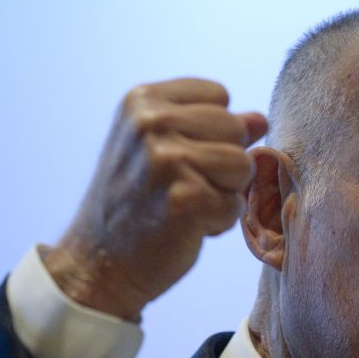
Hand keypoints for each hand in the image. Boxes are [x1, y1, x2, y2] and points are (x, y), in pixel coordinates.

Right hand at [44, 78, 267, 320]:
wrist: (98, 263)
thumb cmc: (136, 204)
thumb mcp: (163, 150)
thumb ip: (211, 128)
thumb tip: (259, 119)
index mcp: (142, 100)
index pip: (218, 95)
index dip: (212, 131)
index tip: (176, 159)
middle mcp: (150, 122)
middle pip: (235, 129)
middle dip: (220, 164)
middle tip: (178, 187)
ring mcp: (166, 160)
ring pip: (242, 165)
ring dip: (223, 193)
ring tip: (185, 205)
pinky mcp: (185, 199)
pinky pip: (235, 205)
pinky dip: (217, 223)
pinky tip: (183, 226)